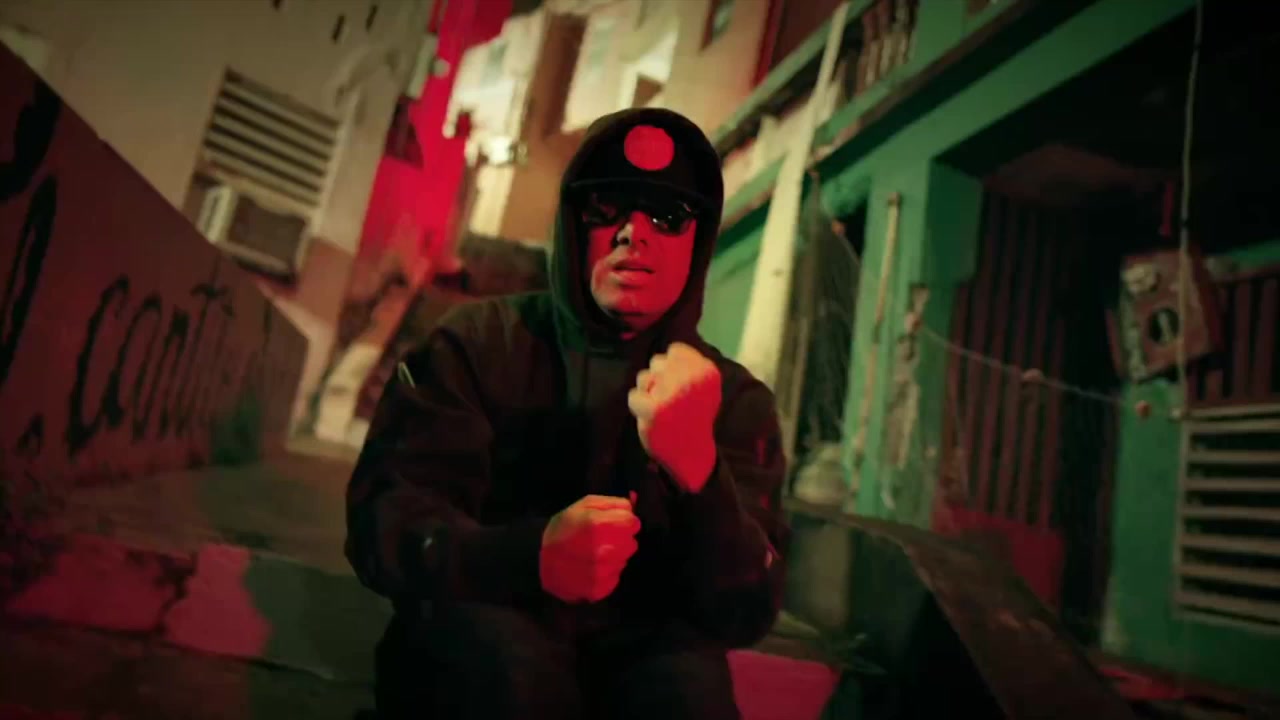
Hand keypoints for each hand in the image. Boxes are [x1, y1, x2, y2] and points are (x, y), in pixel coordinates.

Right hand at [539, 494, 640, 602]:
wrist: (536, 560)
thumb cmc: (562, 528)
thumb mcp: (583, 505)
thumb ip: (612, 503)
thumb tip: (633, 504)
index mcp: (597, 525)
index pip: (633, 523)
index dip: (625, 521)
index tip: (615, 523)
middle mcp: (601, 551)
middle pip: (632, 543)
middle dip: (621, 539)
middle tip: (602, 539)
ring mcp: (600, 573)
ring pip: (624, 561)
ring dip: (614, 557)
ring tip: (594, 554)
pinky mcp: (597, 590)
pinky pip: (615, 578)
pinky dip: (607, 573)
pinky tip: (591, 568)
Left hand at [628, 342, 720, 492]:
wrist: (692, 452)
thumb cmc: (695, 415)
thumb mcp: (703, 386)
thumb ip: (689, 364)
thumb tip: (669, 352)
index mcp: (707, 371)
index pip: (675, 350)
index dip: (672, 366)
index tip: (680, 384)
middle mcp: (692, 379)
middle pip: (657, 362)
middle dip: (658, 378)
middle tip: (670, 398)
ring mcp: (672, 394)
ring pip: (643, 377)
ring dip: (648, 391)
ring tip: (662, 408)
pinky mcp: (654, 410)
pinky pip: (633, 396)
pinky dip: (638, 407)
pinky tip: (652, 418)